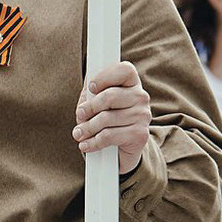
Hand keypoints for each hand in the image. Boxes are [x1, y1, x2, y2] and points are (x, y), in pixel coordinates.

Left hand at [75, 61, 151, 175]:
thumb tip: (88, 84)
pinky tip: (86, 144)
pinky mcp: (140, 134)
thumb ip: (92, 92)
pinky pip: (110, 136)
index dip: (105, 77)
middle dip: (89, 107)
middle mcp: (141, 97)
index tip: (91, 88)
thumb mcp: (96, 103)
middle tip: (80, 115)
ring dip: (87, 128)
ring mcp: (143, 116)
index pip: (124, 70)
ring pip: (106, 118)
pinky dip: (94, 142)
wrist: (120, 151)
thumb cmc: (106, 120)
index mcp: (132, 83)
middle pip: (110, 96)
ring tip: (79, 133)